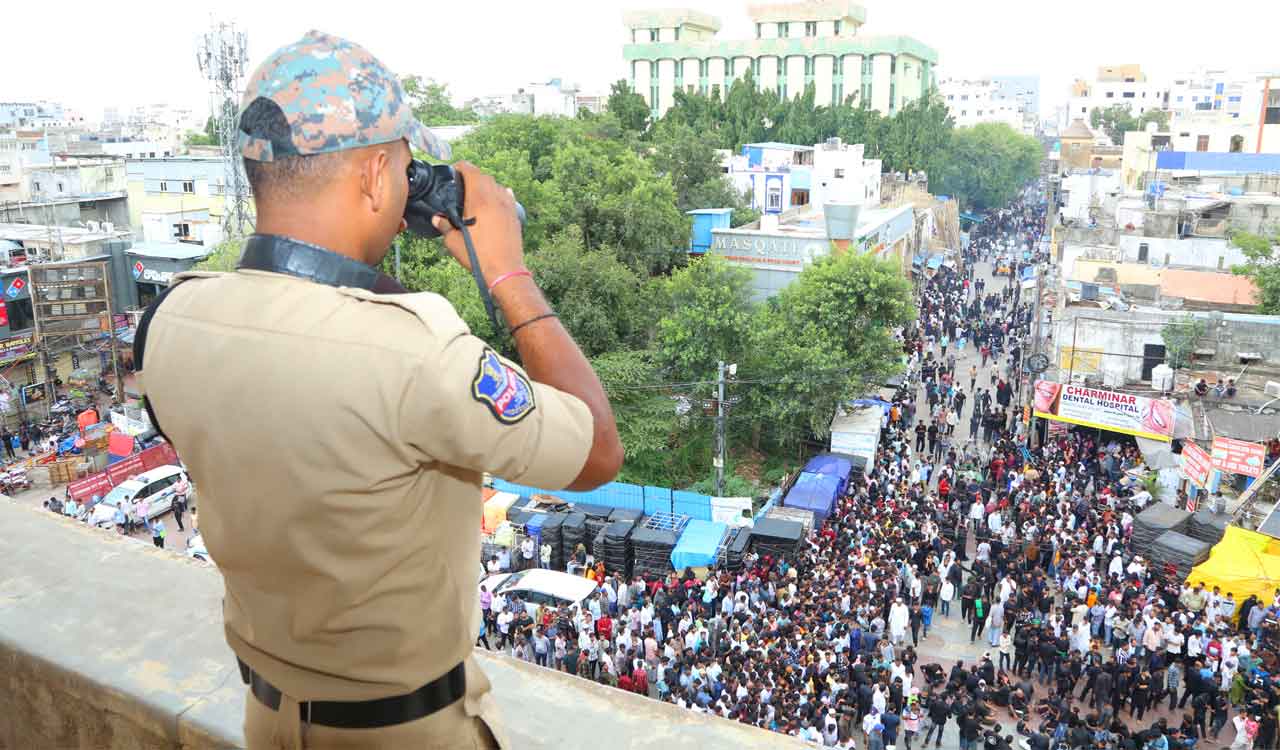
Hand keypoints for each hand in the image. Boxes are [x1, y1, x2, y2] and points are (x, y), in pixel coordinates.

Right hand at [431, 161, 524, 280]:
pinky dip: (499, 194)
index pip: (471, 170)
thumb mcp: (453, 242)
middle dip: (472, 176)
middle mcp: (495, 198)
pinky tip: (495, 201)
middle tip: (461, 185)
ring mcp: (507, 206)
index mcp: (479, 199)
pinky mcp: (515, 215)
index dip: (460, 167)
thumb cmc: (478, 256)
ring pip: (496, 185)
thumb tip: (436, 219)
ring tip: (476, 196)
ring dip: (486, 186)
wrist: (504, 270)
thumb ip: (444, 226)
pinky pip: (507, 196)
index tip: (453, 172)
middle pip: (484, 176)